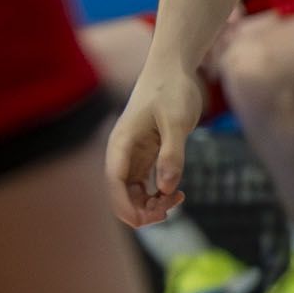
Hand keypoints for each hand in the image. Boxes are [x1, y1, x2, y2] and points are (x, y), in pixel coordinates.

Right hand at [105, 50, 202, 228]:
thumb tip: (168, 189)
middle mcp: (124, 152)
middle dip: (141, 208)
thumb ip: (172, 155)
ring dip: (150, 204)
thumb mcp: (176, 121)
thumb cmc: (171, 90)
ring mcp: (134, 155)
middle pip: (122, 192)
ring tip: (178, 201)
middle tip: (170, 210)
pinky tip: (178, 193)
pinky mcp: (147, 154)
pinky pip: (147, 183)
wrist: (173, 70)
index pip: (115, 180)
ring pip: (134, 191)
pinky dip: (159, 194)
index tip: (141, 222)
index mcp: (122, 142)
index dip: (123, 204)